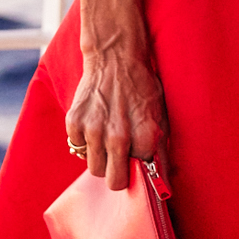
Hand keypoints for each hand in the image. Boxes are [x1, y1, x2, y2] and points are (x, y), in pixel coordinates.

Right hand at [65, 28, 169, 191]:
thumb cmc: (141, 86)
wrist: (115, 57)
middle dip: (118, 174)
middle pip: (114, 181)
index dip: (140, 171)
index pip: (141, 177)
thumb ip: (160, 148)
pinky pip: (78, 148)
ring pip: (95, 168)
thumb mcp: (160, 115)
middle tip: (120, 162)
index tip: (138, 166)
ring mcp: (94, 130)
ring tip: (107, 139)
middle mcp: (119, 136)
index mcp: (145, 135)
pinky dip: (85, 142)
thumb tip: (163, 180)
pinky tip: (94, 125)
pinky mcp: (75, 123)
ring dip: (101, 158)